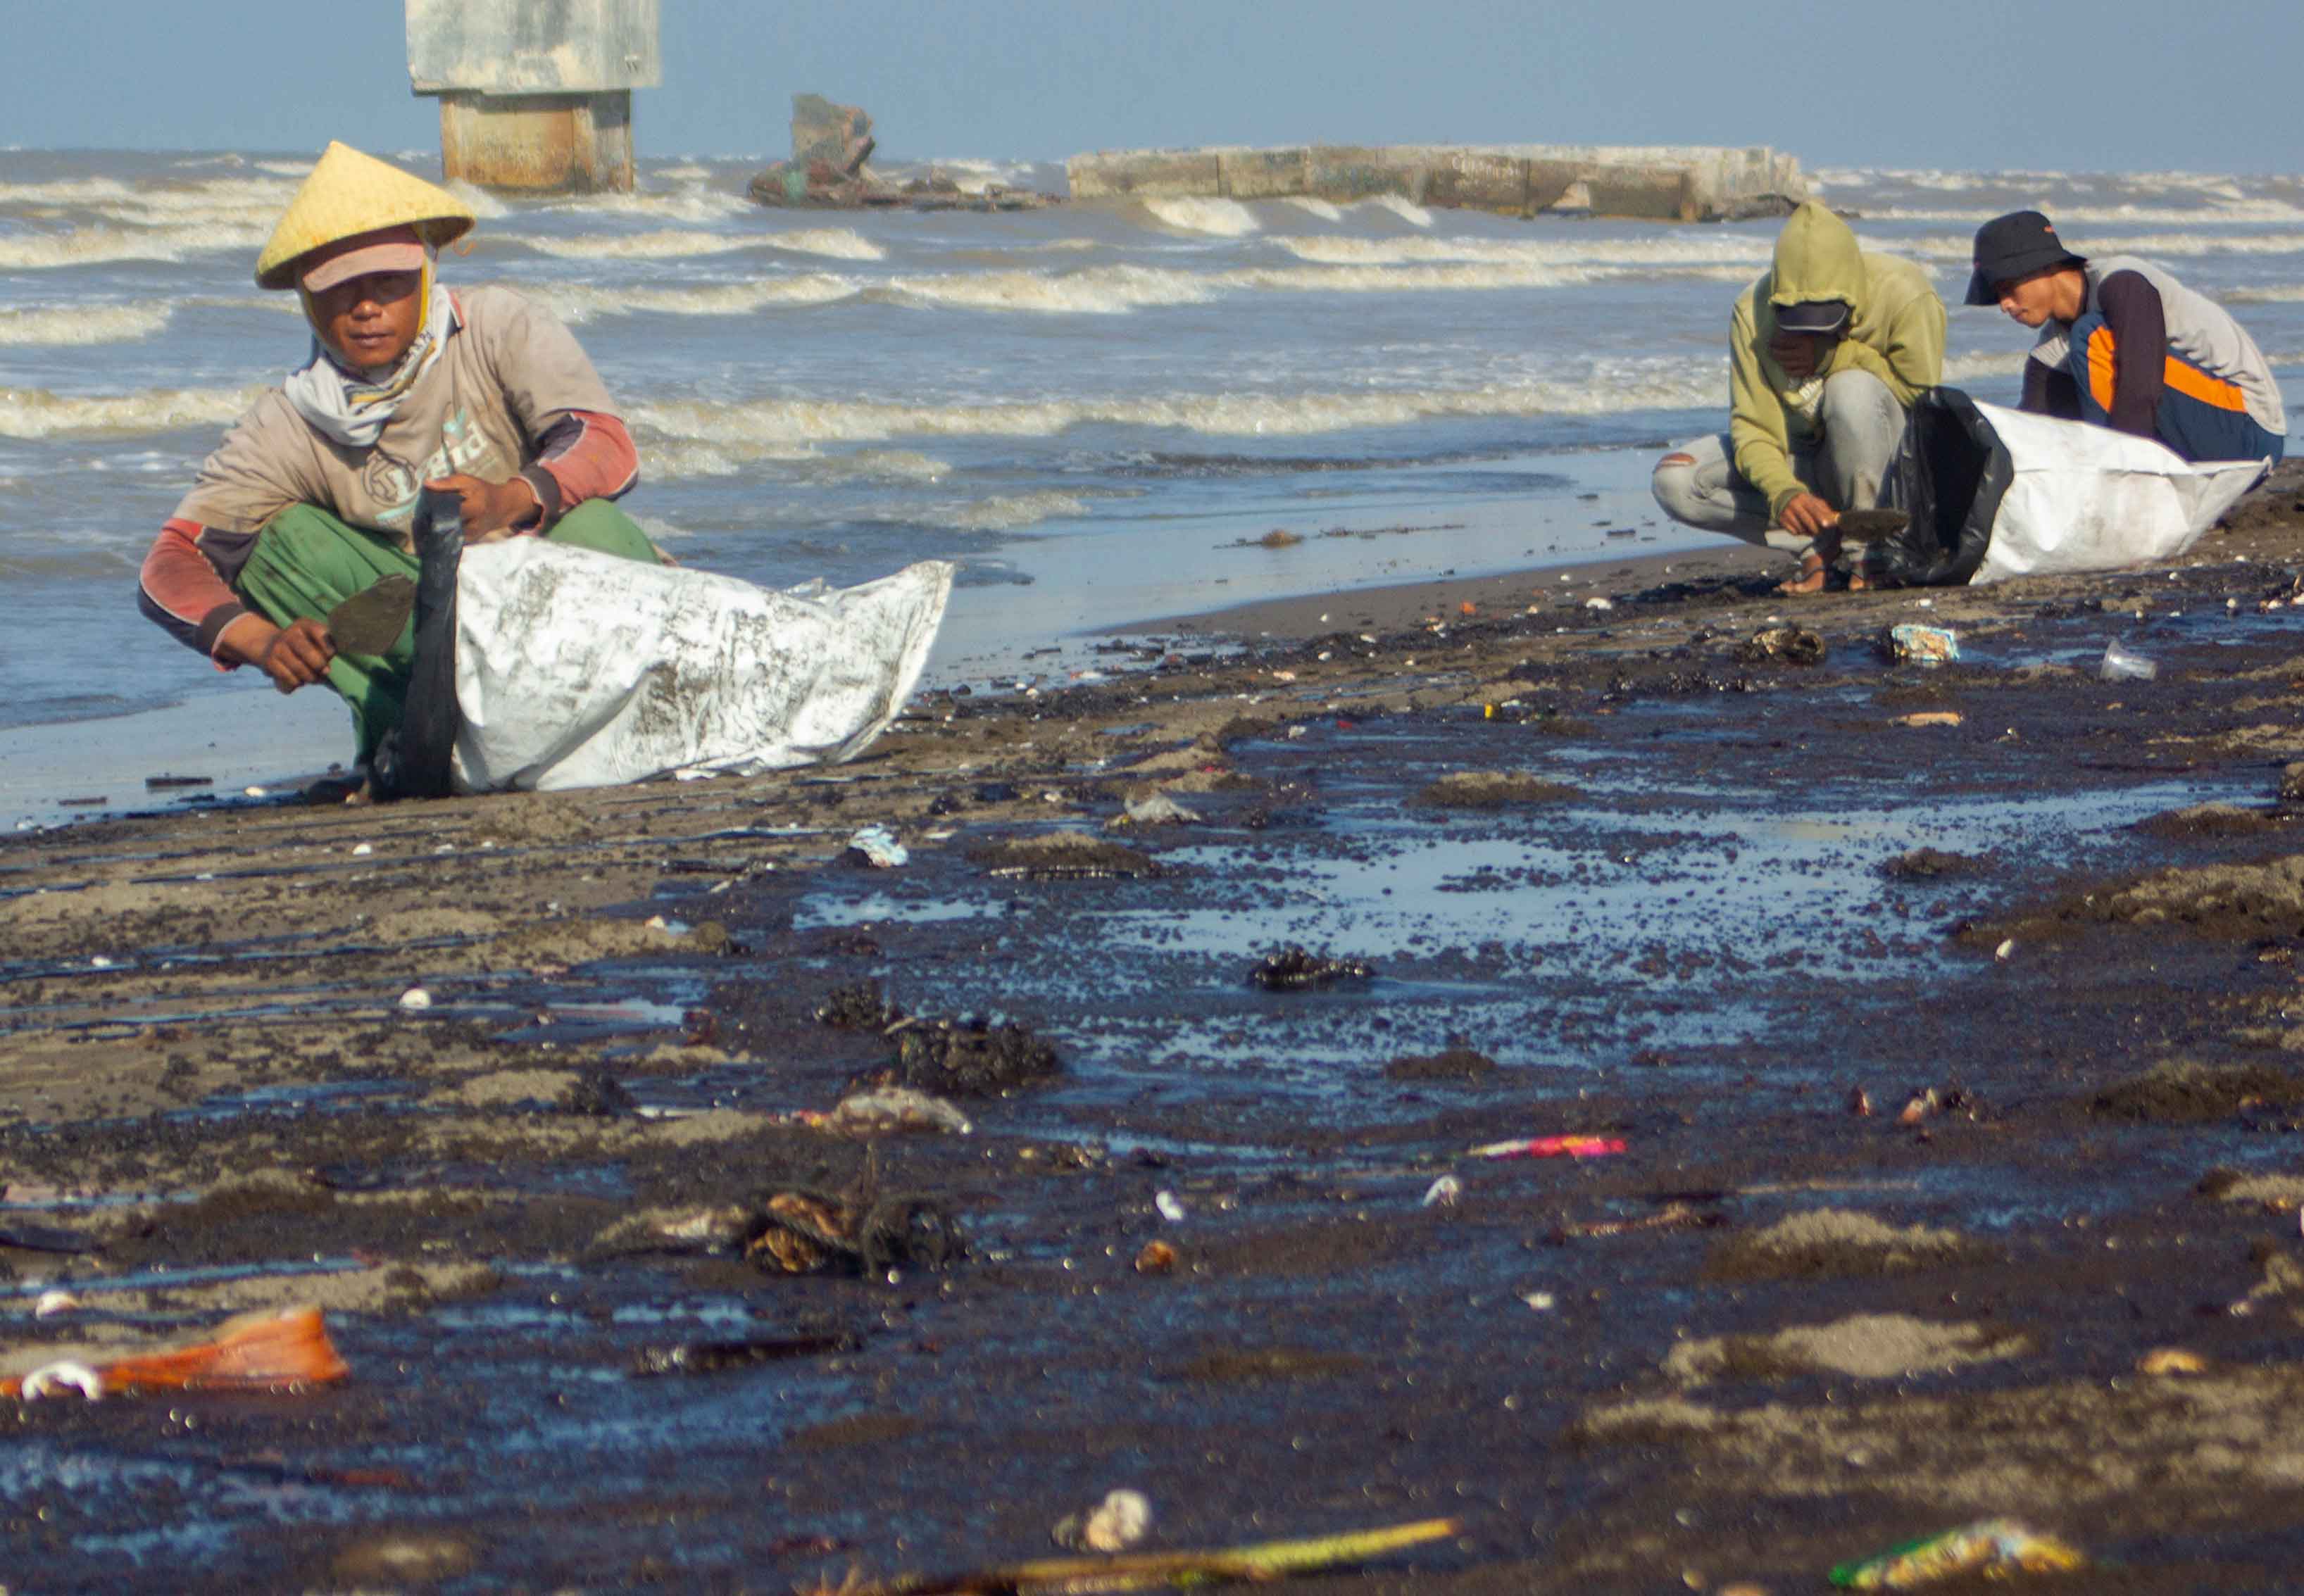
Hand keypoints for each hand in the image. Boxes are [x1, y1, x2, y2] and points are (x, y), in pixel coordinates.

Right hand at [218, 614, 334, 694]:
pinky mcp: (269, 662)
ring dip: (310, 678)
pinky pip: (289, 680)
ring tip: (311, 676)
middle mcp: (290, 633)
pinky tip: (297, 678)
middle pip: (310, 654)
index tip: (330, 655)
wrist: (270, 646)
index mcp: (305, 624)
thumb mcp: (317, 641)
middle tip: (323, 671)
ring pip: (300, 670)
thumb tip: (325, 670)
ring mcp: (277, 647)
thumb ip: (327, 652)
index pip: (322, 634)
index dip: (329, 649)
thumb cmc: (304, 646)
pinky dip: (297, 683)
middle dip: (320, 666)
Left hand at [424, 473, 540, 536]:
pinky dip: (439, 537)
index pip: (449, 513)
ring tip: (421, 528)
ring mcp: (471, 536)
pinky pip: (450, 541)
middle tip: (417, 521)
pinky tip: (430, 531)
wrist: (501, 507)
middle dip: (429, 526)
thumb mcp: (467, 481)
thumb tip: (427, 484)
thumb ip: (447, 483)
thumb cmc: (483, 492)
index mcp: (475, 508)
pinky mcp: (469, 541)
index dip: (433, 513)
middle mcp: (474, 526)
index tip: (420, 512)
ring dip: (432, 534)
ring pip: (446, 538)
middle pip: (445, 528)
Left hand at [1767, 331, 1832, 382]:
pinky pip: (1790, 373)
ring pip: (1785, 364)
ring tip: (1779, 357)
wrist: (1824, 352)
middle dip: (1774, 352)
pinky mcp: (1807, 371)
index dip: (1775, 342)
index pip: (1783, 342)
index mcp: (1805, 341)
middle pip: (1782, 355)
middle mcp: (1806, 353)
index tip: (1771, 342)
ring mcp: (1807, 363)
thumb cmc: (1808, 341)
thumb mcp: (1801, 334)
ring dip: (1780, 361)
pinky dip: (1787, 369)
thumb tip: (1775, 334)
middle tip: (1772, 350)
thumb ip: (1789, 334)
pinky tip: (1787, 365)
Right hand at [1778, 492, 1838, 541]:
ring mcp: (1787, 513)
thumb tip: (1834, 519)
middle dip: (1816, 529)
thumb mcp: (1814, 502)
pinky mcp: (1781, 520)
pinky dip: (1799, 533)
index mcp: (1805, 499)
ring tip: (1810, 530)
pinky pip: (1794, 532)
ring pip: (1801, 528)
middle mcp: (1795, 505)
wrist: (1784, 497)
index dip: (1821, 517)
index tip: (1827, 525)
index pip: (1814, 509)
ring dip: (1807, 532)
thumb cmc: (1805, 502)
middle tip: (1820, 532)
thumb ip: (1825, 510)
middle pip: (1807, 521)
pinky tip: (1801, 529)